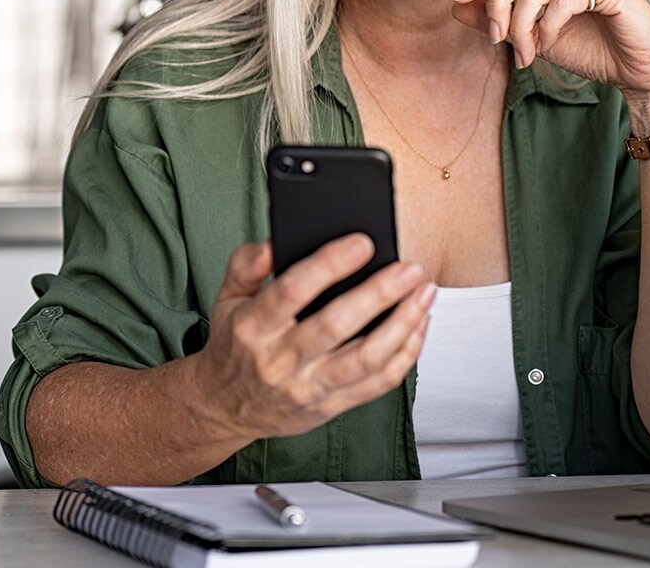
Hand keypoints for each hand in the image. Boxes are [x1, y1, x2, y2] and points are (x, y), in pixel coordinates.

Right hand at [191, 235, 432, 444]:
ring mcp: (309, 387)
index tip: (362, 243)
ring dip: (403, 323)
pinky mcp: (332, 406)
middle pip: (336, 325)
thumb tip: (274, 241)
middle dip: (379, 293)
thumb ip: (247, 264)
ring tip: (424, 293)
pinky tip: (419, 324)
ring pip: (366, 358)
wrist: (225, 408)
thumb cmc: (235, 345)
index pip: (293, 290)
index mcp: (254, 326)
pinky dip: (406, 354)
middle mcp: (282, 360)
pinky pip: (378, 383)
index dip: (330, 265)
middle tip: (408, 268)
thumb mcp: (227, 297)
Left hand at [451, 0, 649, 112]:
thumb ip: (498, 18)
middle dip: (496, 3)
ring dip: (522, 25)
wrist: (639, 72)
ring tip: (526, 53)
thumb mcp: (532, 35)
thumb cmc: (591, 49)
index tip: (459, 0)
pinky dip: (548, 27)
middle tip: (497, 38)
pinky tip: (547, 46)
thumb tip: (458, 5)